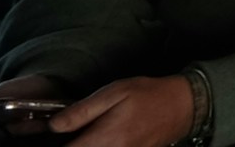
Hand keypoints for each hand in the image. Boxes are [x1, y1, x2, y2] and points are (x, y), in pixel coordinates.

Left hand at [51, 78, 200, 146]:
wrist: (183, 107)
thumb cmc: (148, 95)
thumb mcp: (115, 92)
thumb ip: (82, 110)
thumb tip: (53, 126)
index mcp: (103, 139)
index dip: (57, 145)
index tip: (51, 138)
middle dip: (73, 145)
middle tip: (72, 134)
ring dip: (84, 145)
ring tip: (86, 136)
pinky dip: (97, 146)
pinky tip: (99, 138)